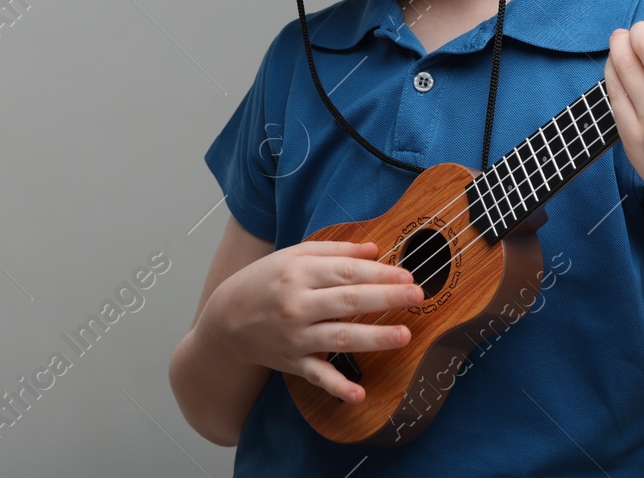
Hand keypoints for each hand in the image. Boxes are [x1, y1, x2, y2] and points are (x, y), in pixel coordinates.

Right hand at [202, 240, 422, 404]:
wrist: (225, 321)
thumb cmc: (264, 282)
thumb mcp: (293, 256)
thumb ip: (334, 251)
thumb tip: (373, 249)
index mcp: (299, 273)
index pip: (347, 272)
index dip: (380, 273)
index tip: (408, 275)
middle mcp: (297, 305)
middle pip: (349, 300)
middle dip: (386, 298)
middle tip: (418, 296)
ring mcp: (295, 336)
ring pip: (340, 337)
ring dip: (373, 337)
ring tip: (404, 336)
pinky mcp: (292, 362)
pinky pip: (318, 376)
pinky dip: (337, 387)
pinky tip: (360, 395)